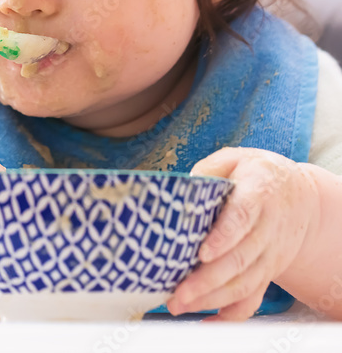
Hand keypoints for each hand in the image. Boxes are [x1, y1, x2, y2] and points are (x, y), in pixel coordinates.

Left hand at [167, 147, 318, 320]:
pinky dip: (232, 313)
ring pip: (245, 282)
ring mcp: (271, 253)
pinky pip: (254, 296)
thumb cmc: (257, 174)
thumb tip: (182, 190)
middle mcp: (268, 228)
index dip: (223, 237)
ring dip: (212, 298)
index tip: (202, 253)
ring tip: (181, 304)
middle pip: (240, 258)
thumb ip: (209, 170)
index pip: (242, 217)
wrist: (301, 196)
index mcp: (259, 193)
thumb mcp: (235, 159)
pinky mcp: (268, 271)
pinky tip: (208, 320)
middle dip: (207, 280)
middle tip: (178, 292)